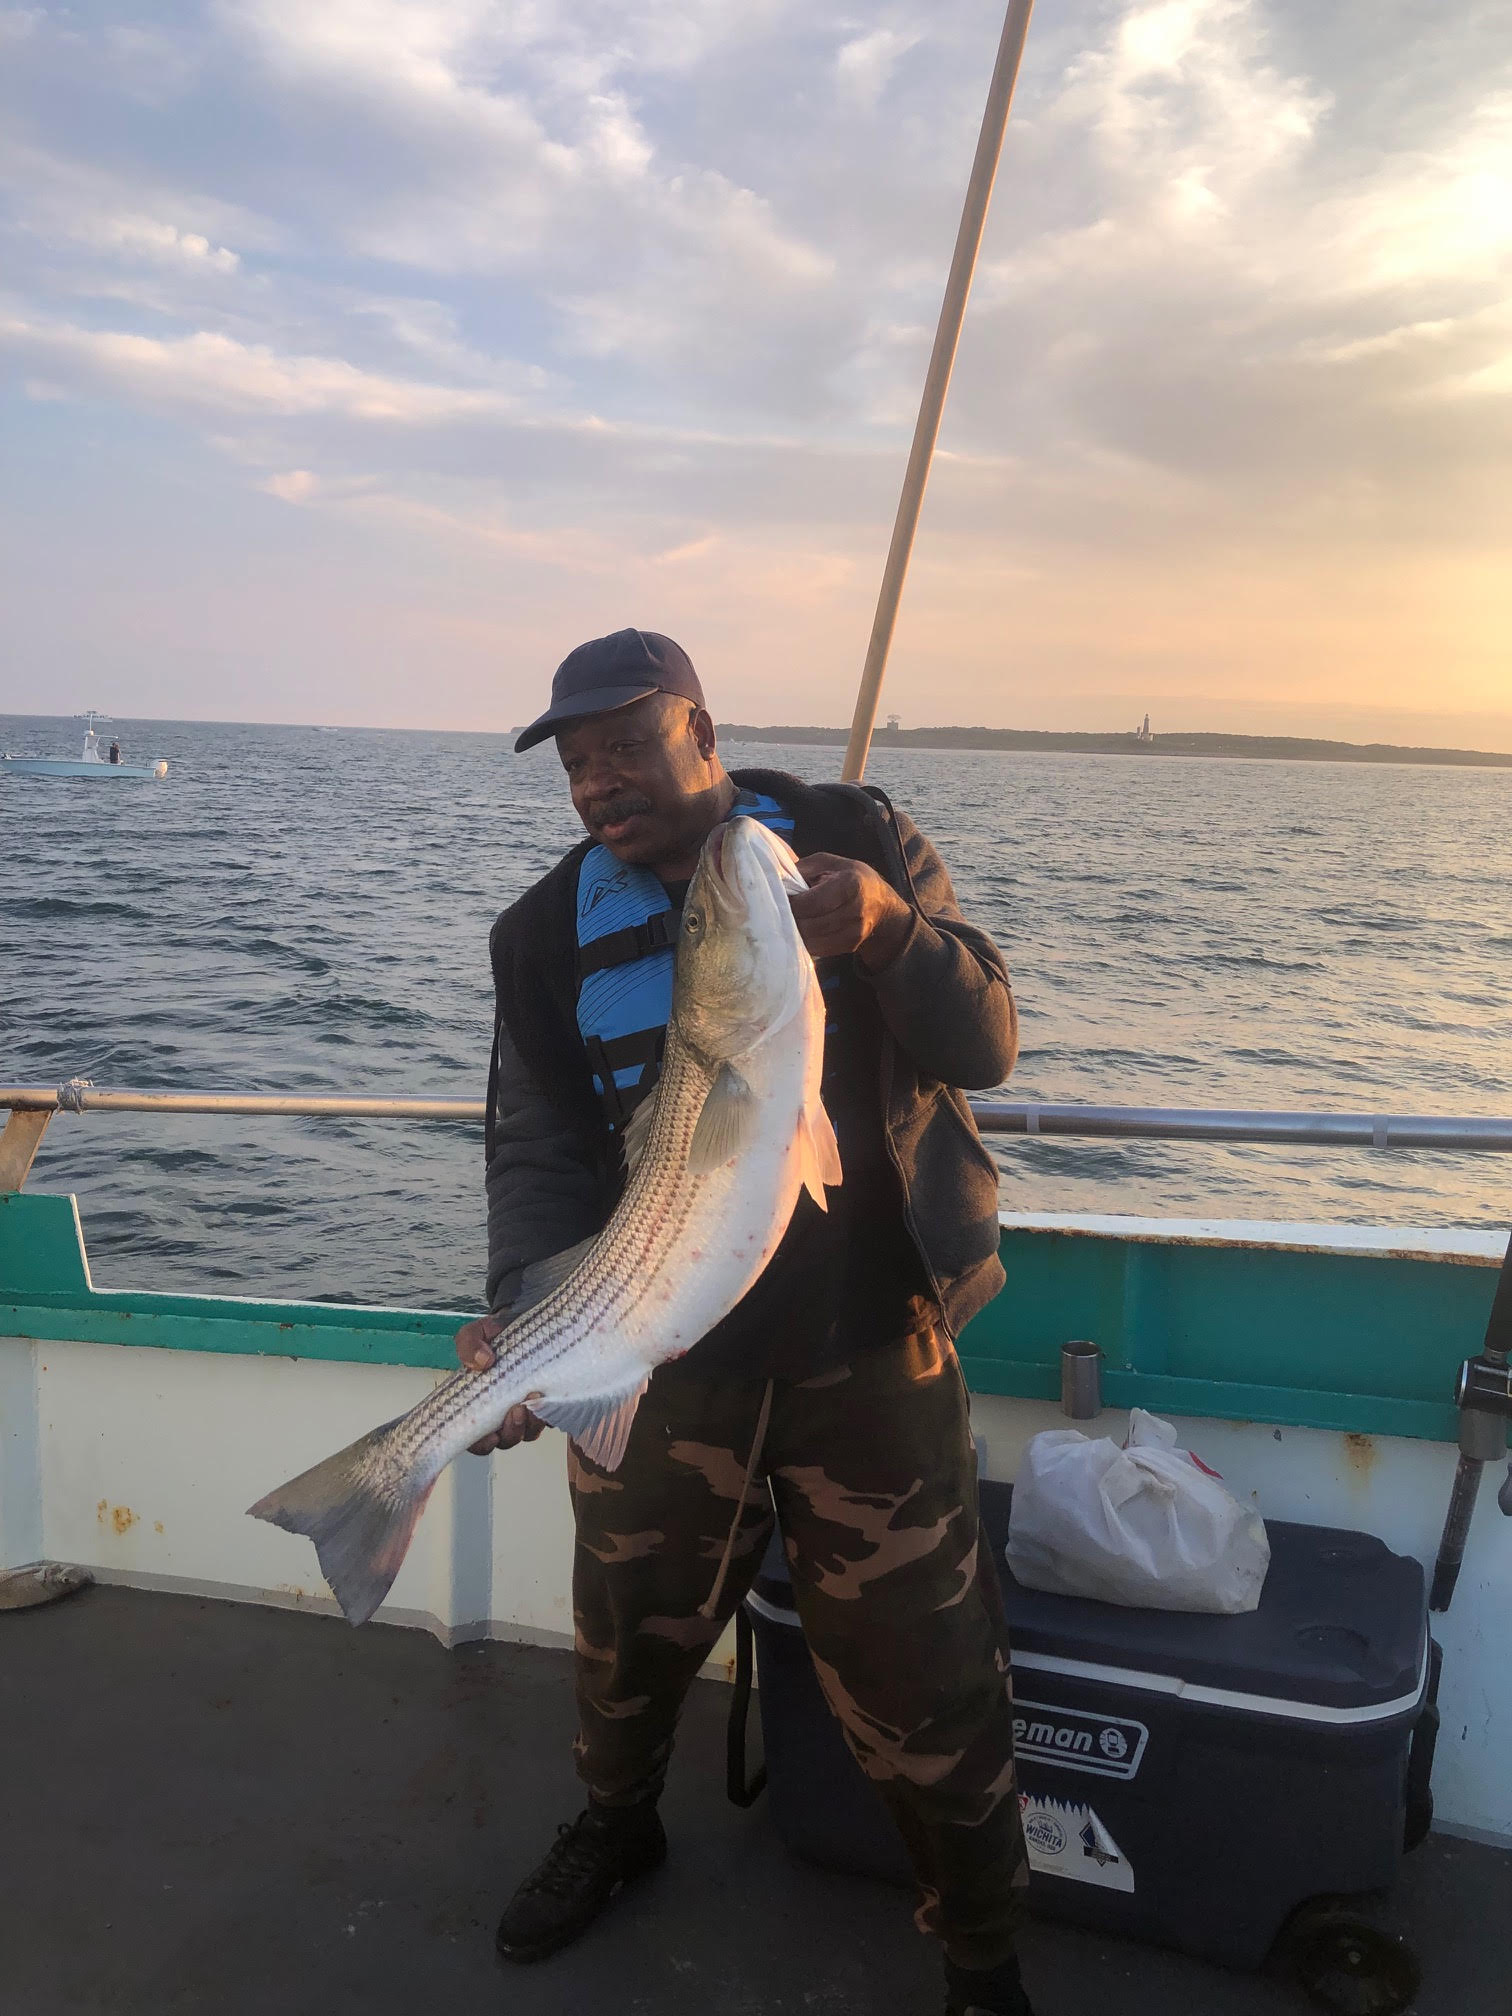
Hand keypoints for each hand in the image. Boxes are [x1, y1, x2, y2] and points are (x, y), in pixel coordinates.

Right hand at [454, 1313, 544, 1454]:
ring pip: (529, 1433)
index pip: (476, 1437)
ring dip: (531, 1424)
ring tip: (535, 1398)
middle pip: (506, 1439)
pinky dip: (550, 1413)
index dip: (481, 1444)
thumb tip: (481, 1362)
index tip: (491, 1436)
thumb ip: (469, 1343)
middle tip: (517, 1409)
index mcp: (481, 1402)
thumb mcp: (479, 1331)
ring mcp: (528, 1408)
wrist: (532, 1320)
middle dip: (512, 1431)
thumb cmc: (501, 1332)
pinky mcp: (549, 1402)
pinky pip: (551, 1419)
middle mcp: (503, 1411)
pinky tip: (550, 1398)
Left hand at [789, 853, 912, 970]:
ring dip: (795, 933)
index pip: (812, 903)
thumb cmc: (850, 877)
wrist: (881, 904)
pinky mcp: (850, 946)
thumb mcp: (829, 863)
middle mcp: (855, 910)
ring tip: (788, 921)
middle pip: (810, 925)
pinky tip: (801, 931)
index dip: (791, 904)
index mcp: (850, 884)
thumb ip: (804, 867)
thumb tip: (777, 878)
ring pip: (813, 941)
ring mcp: (855, 932)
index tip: (778, 899)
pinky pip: (819, 950)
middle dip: (790, 920)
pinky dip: (806, 942)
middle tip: (778, 913)